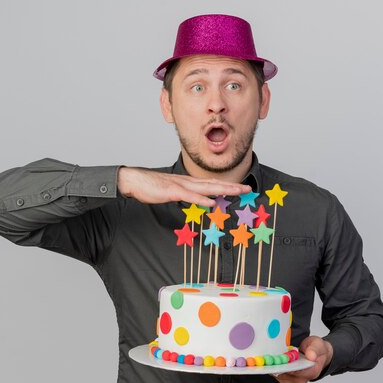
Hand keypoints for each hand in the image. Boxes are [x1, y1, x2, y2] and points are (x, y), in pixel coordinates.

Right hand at [117, 167, 250, 206]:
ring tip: (237, 192)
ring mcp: (180, 186)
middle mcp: (188, 182)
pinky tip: (211, 202)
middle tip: (248, 189)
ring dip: (222, 189)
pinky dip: (201, 199)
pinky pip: (189, 196)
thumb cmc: (151, 187)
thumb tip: (198, 201)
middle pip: (214, 184)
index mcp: (189, 183)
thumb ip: (186, 195)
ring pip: (206, 188)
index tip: (241, 188)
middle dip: (232, 187)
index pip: (212, 184)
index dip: (228, 186)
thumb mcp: (172, 192)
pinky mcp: (172, 191)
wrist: (135, 180)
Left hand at [273, 336, 332, 382]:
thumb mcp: (318, 345)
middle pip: (286, 375)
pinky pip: (279, 375)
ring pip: (280, 376)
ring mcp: (295, 380)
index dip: (286, 367)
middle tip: (269, 359)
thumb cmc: (318, 350)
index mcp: (312, 372)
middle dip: (277, 367)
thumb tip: (311, 356)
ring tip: (269, 359)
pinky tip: (271, 361)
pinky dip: (274, 368)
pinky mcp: (289, 378)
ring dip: (274, 368)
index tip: (277, 361)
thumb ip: (314, 350)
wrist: (318, 354)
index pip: (296, 372)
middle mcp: (303, 379)